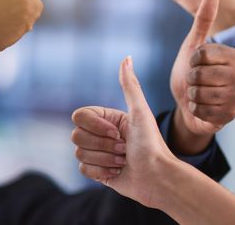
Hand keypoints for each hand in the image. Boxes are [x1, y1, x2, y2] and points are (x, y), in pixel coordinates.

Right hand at [72, 56, 176, 208]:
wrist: (157, 177)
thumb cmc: (151, 144)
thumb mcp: (141, 112)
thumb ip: (130, 85)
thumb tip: (127, 57)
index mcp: (109, 118)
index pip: (80, 116)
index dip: (96, 127)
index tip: (118, 133)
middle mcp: (102, 134)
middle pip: (76, 136)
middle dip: (103, 145)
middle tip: (124, 149)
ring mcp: (99, 152)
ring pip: (79, 153)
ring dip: (105, 159)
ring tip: (123, 161)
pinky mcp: (98, 171)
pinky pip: (83, 169)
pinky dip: (102, 171)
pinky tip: (118, 172)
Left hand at [170, 0, 234, 153]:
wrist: (185, 102)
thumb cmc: (190, 71)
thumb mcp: (192, 44)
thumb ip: (203, 19)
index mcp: (233, 56)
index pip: (206, 54)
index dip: (193, 59)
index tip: (194, 63)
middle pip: (204, 74)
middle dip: (191, 78)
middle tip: (193, 80)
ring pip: (206, 94)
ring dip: (193, 94)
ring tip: (195, 93)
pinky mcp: (230, 115)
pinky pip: (206, 112)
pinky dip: (196, 109)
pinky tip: (198, 107)